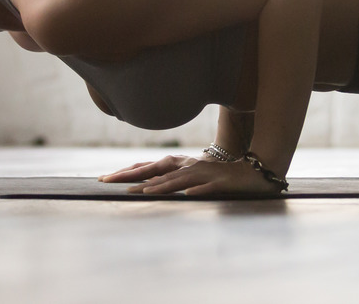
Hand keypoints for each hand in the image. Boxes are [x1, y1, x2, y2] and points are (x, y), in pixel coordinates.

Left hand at [98, 155, 282, 195]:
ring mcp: (203, 174)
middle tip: (109, 182)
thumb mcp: (193, 177)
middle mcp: (188, 166)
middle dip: (132, 176)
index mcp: (180, 165)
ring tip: (140, 191)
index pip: (149, 167)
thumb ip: (174, 179)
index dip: (127, 172)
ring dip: (158, 185)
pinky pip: (204, 187)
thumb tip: (150, 185)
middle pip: (156, 171)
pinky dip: (192, 190)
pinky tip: (185, 194)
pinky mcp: (219, 182)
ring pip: (177, 179)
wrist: (252, 173)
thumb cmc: (220, 177)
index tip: (105, 178)